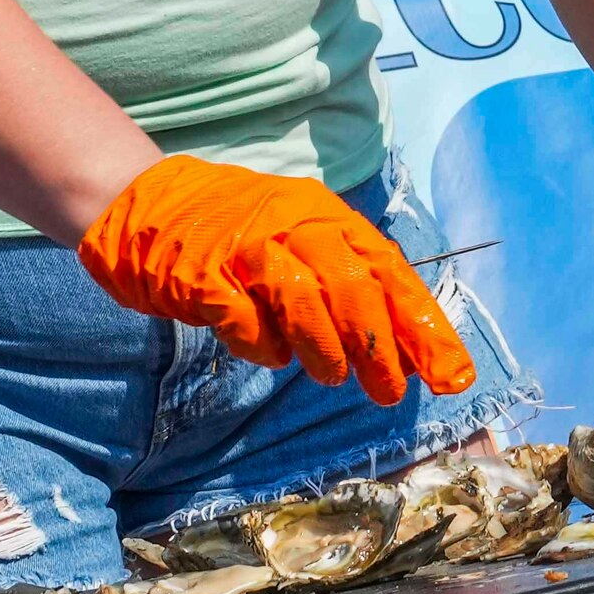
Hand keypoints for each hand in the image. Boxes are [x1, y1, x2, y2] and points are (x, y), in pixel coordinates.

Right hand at [75, 155, 475, 405]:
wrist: (142, 201)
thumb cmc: (231, 230)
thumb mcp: (297, 238)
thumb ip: (342, 278)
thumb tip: (400, 341)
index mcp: (324, 214)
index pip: (389, 271)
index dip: (423, 327)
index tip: (451, 376)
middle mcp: (291, 222)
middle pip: (353, 288)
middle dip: (378, 349)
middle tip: (388, 392)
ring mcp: (245, 247)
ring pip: (305, 302)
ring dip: (326, 352)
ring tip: (330, 376)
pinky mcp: (203, 275)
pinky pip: (247, 321)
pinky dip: (264, 347)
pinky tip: (269, 351)